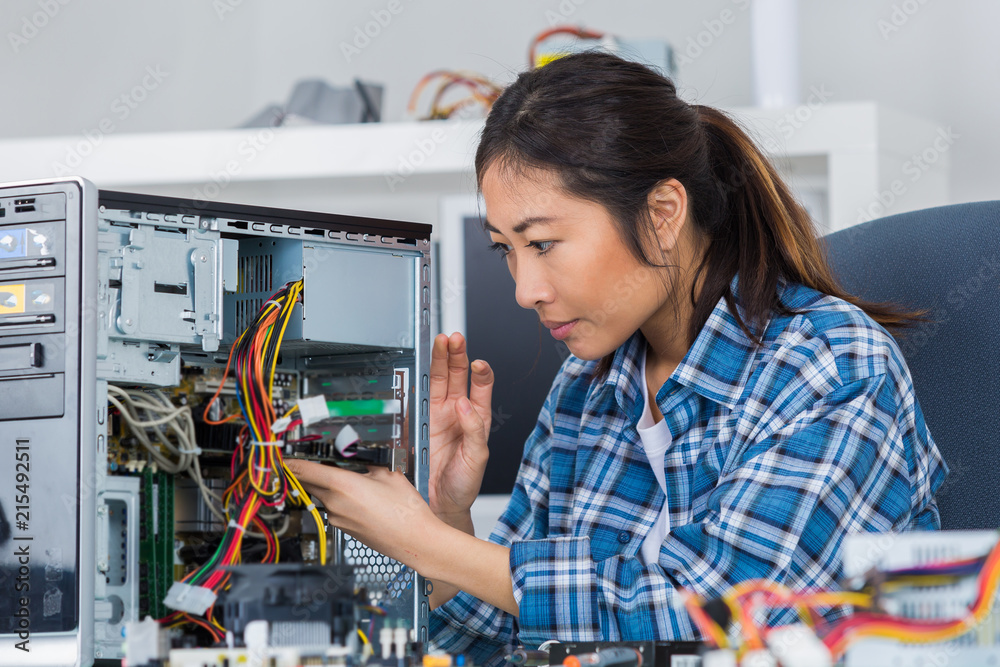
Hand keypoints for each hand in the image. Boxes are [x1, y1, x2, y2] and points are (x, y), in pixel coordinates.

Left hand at [285, 460, 437, 566]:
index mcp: (342, 485)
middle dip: (312, 471)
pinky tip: (362, 498)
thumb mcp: (388, 473)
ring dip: (331, 486)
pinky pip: (335, 508)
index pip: (303, 470)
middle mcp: (334, 504)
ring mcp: (337, 519)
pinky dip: (341, 500)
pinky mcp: (344, 529)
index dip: (289, 461)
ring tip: (356, 480)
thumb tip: (356, 455)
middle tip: (321, 460)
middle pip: (310, 483)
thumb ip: (366, 462)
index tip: (282, 454)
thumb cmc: (405, 511)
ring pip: (323, 495)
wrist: (415, 541)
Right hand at [428, 332, 493, 529]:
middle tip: (453, 338)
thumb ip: (474, 429)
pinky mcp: (415, 422)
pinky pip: (415, 397)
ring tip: (440, 342)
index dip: (480, 372)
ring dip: (438, 360)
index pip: (481, 385)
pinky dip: (416, 382)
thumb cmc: (464, 483)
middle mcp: (455, 412)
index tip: (478, 363)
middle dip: (455, 354)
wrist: (440, 505)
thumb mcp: (477, 457)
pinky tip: (420, 368)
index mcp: (476, 417)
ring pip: (436, 380)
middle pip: (456, 375)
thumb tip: (465, 404)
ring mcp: (434, 415)